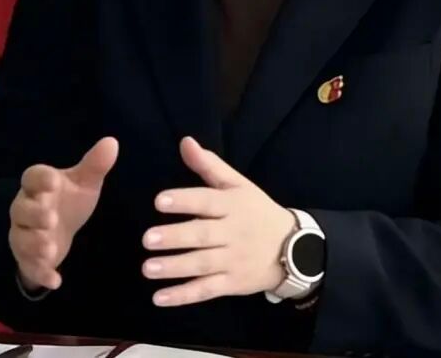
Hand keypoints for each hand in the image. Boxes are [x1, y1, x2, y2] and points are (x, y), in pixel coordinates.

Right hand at [8, 137, 118, 291]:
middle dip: (35, 214)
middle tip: (51, 218)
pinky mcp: (28, 258)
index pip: (32, 177)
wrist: (59, 231)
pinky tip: (56, 280)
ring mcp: (23, 234)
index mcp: (38, 186)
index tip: (53, 181)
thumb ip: (95, 165)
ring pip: (21, 238)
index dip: (41, 179)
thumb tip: (112, 142)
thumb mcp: (85, 183)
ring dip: (34, 244)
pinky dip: (41, 273)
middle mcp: (25, 208)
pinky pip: (29, 266)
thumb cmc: (70, 200)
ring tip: (50, 249)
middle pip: (22, 209)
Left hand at [142, 136, 295, 306]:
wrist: (293, 248)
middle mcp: (233, 233)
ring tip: (148, 268)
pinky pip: (207, 291)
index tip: (159, 201)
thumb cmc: (257, 211)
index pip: (207, 201)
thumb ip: (209, 165)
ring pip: (202, 265)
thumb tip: (185, 142)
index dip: (184, 200)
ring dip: (174, 268)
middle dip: (175, 238)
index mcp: (233, 205)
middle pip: (202, 235)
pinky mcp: (232, 284)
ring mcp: (233, 261)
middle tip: (147, 238)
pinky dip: (184, 296)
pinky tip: (160, 298)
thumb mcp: (238, 185)